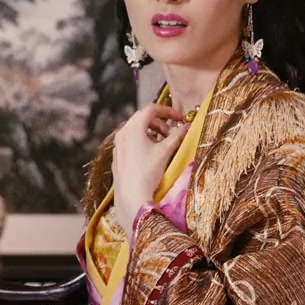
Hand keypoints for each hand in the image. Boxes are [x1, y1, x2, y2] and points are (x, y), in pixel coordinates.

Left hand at [111, 103, 187, 233]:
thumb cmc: (148, 171)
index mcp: (133, 127)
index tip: (180, 118)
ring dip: (152, 131)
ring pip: (136, 129)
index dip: (168, 110)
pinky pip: (131, 140)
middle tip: (172, 132)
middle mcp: (122, 132)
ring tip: (164, 143)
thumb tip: (188, 126)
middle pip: (142, 118)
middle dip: (160, 122)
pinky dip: (143, 140)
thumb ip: (178, 135)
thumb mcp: (166, 151)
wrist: (131, 194)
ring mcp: (118, 144)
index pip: (151, 109)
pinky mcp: (117, 155)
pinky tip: (152, 152)